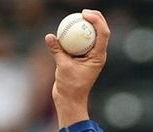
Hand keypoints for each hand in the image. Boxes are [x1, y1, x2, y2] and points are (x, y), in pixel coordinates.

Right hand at [44, 9, 110, 127]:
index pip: (103, 34)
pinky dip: (74, 34)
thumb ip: (57, 50)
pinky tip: (66, 28)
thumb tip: (49, 36)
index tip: (84, 14)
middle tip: (82, 12)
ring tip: (76, 16)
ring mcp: (90, 56)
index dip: (97, 20)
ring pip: (91, 36)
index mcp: (98, 56)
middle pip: (100, 32)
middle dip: (95, 18)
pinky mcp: (81, 57)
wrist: (69, 99)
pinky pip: (80, 41)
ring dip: (86, 25)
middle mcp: (97, 54)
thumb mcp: (62, 67)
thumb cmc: (70, 87)